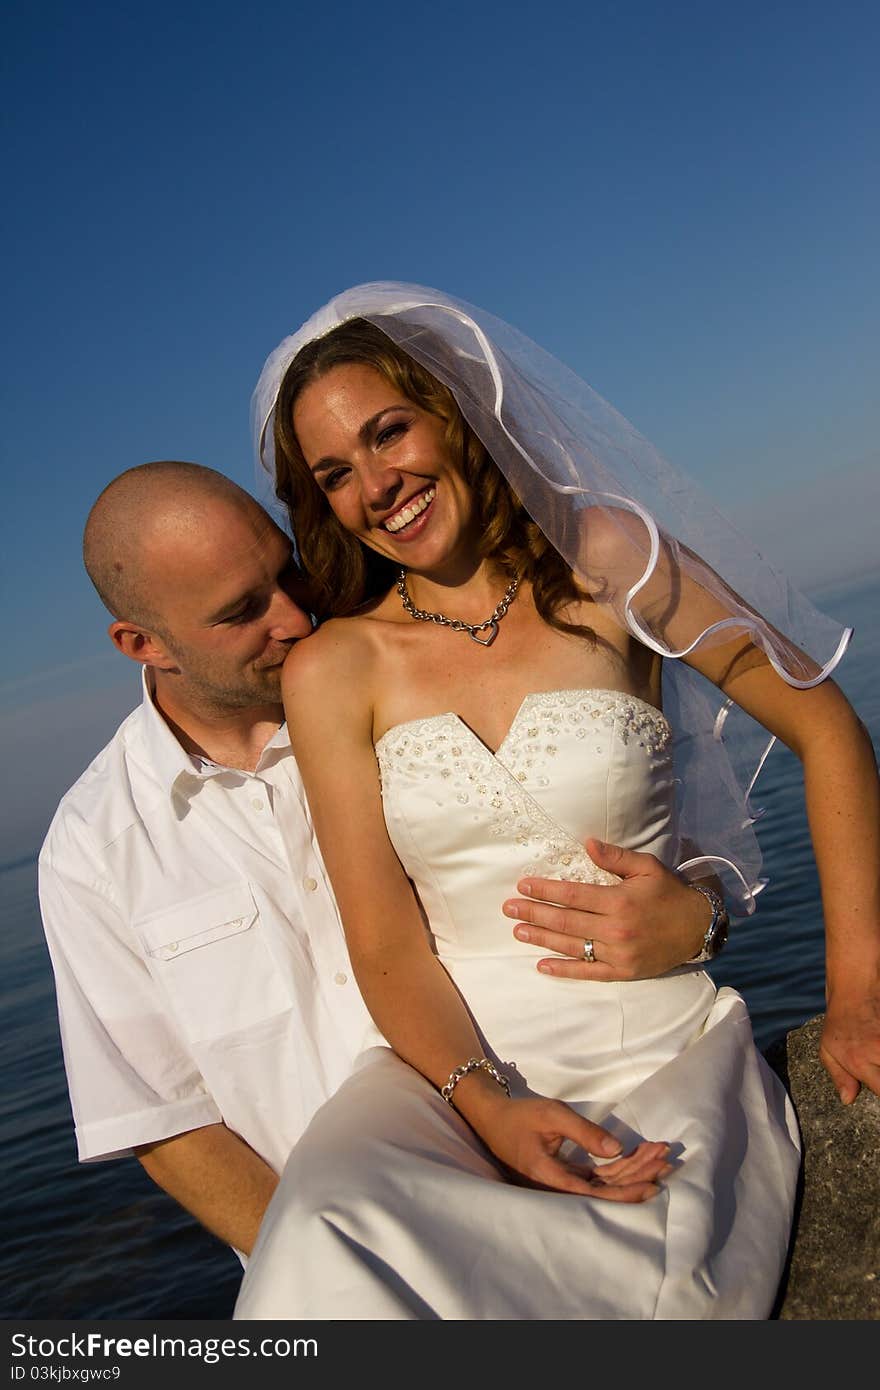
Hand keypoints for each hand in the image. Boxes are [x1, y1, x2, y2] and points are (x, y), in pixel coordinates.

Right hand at [475, 1094, 670, 1201]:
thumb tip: (618, 1150)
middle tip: (666, 1160)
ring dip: (632, 1170)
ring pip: (604, 1183)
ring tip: (660, 1155)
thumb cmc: (520, 1115)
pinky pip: (597, 1177)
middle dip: (638, 1175)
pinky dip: (619, 1166)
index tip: (652, 1183)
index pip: (595, 1195)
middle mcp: (556, 1188)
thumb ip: (584, 1132)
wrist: (493, 1118)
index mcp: (549, 1177)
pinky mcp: (565, 1176)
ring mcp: (561, 1183)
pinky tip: (639, 1155)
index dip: (626, 1192)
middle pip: (605, 1190)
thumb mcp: (551, 1115)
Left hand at [503, 839, 708, 979]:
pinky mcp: (623, 972)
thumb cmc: (669, 893)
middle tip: (508, 909)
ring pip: (572, 946)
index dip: (545, 890)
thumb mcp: (647, 867)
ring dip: (542, 939)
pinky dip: (564, 970)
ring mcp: (618, 954)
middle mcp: (616, 929)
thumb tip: (587, 843)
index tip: (523, 886)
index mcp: (620, 901)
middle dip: (534, 913)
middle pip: (565, 920)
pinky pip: (588, 972)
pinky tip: (542, 965)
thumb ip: (616, 857)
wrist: (698, 928)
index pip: (573, 895)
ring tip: (518, 931)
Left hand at [819, 990, 879, 1102]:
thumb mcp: (828, 1049)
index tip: (878, 1086)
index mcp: (859, 1062)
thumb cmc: (839, 1022)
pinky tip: (877, 1047)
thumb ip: (839, 1077)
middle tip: (875, 1067)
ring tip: (875, 1055)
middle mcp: (879, 1052)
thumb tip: (847, 1100)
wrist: (854, 989)